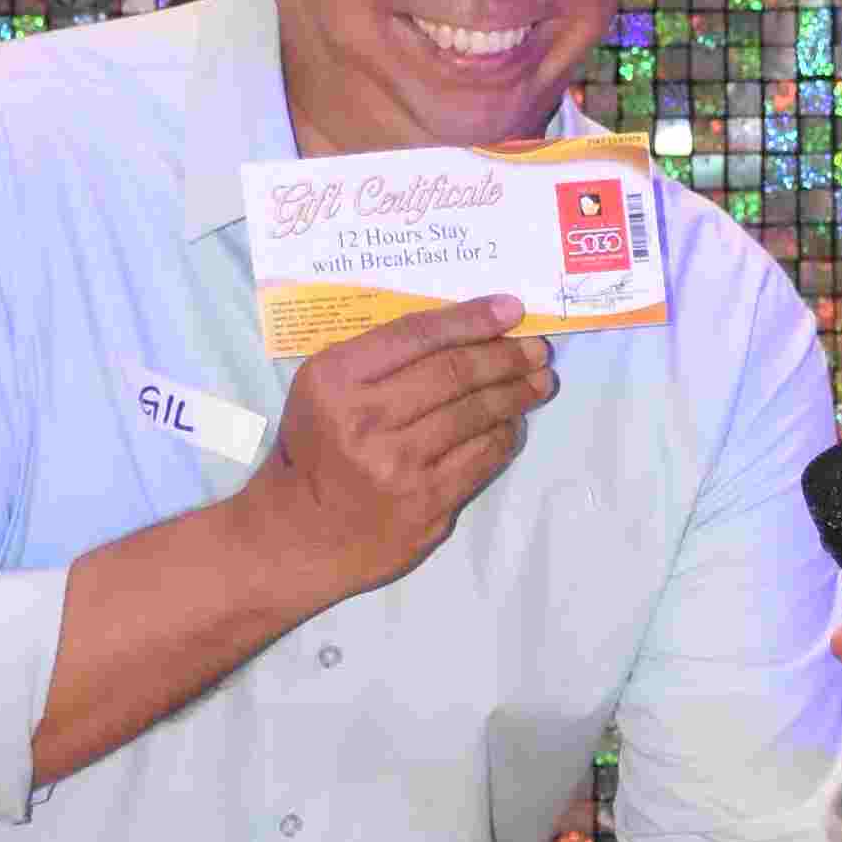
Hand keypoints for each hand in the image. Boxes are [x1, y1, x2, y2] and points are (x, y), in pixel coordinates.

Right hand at [243, 300, 552, 606]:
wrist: (302, 532)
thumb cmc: (318, 448)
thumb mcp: (325, 390)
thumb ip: (379, 359)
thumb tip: (463, 330)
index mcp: (335, 379)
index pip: (416, 335)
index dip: (471, 319)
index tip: (511, 309)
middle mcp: (365, 419)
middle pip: (454, 373)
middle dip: (505, 357)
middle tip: (537, 349)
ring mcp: (398, 464)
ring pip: (474, 414)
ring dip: (516, 394)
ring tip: (539, 381)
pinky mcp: (426, 501)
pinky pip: (481, 457)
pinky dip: (504, 435)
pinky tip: (513, 423)